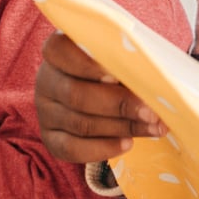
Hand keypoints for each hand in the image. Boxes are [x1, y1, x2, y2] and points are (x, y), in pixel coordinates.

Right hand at [34, 30, 164, 162]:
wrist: (103, 97)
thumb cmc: (115, 68)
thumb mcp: (118, 57)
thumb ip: (128, 63)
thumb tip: (153, 81)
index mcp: (58, 50)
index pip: (59, 49)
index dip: (86, 63)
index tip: (116, 75)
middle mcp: (46, 80)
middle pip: (76, 94)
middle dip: (119, 104)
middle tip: (151, 112)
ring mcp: (45, 111)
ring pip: (80, 124)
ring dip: (121, 127)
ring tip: (152, 128)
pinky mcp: (50, 138)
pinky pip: (72, 149)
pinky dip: (104, 148)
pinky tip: (128, 143)